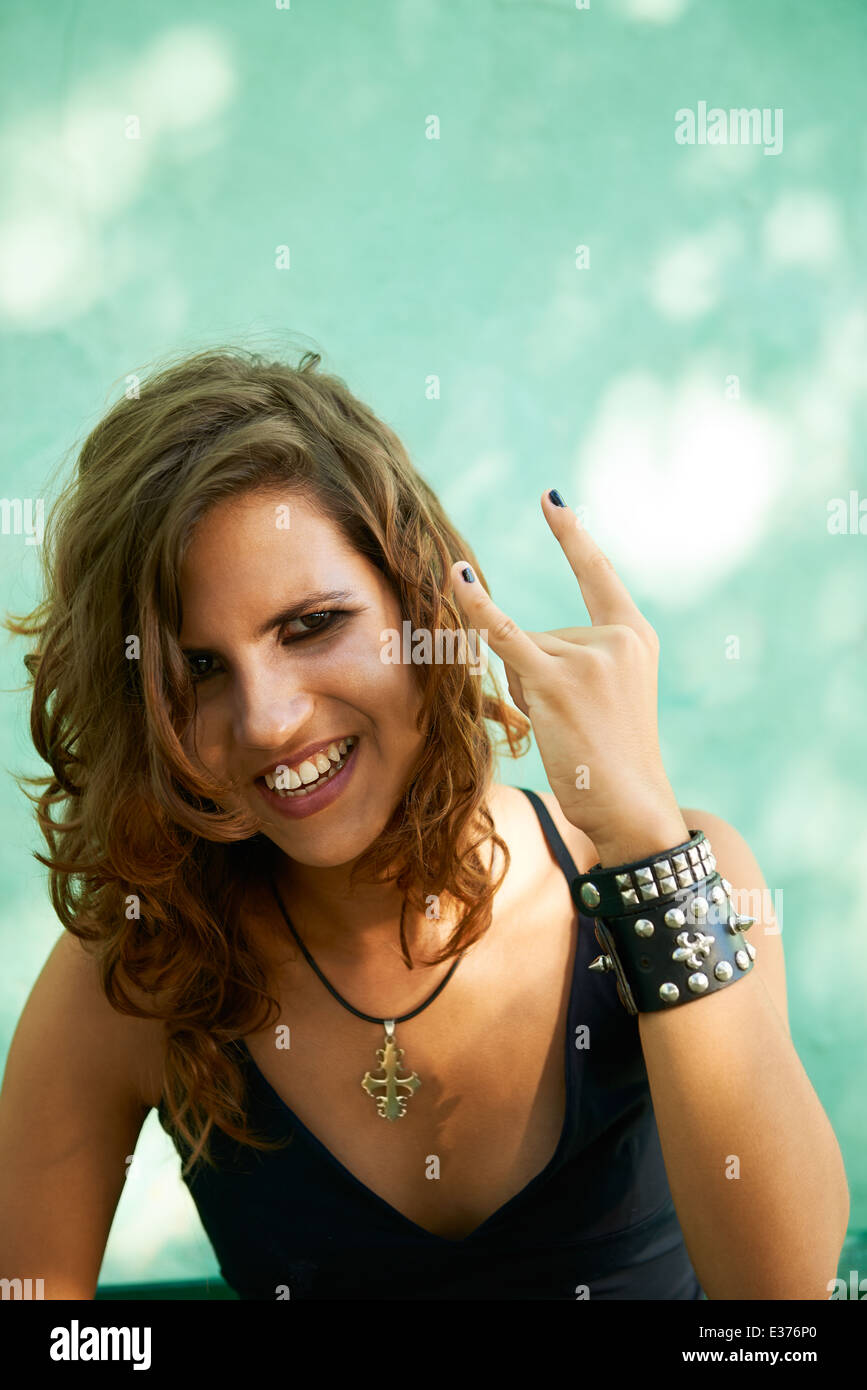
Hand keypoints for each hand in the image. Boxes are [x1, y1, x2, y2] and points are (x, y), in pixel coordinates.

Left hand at [451, 491, 688, 865]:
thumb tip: (508, 639)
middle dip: (541, 677)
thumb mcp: (610, 699)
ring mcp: (586, 658)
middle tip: (575, 724)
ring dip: (526, 694)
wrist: (632, 807)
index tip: (550, 499)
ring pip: (523, 654)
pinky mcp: (556, 682)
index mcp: (635, 637)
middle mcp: (615, 639)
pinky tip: (458, 578)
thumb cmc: (614, 761)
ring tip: (565, 731)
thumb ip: (576, 661)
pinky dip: (477, 609)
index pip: (598, 575)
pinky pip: (504, 637)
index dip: (572, 536)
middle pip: (544, 635)